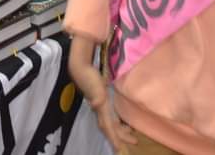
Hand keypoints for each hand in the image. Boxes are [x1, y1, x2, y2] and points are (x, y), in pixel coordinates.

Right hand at [68, 35, 135, 152]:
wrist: (80, 68)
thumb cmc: (89, 77)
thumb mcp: (94, 88)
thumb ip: (96, 97)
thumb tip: (97, 104)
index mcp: (101, 109)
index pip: (108, 128)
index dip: (114, 138)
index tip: (119, 149)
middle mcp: (100, 110)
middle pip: (111, 128)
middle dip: (121, 136)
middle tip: (134, 141)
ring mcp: (100, 105)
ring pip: (111, 122)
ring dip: (120, 129)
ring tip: (130, 131)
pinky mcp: (101, 99)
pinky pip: (110, 114)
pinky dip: (116, 120)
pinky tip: (121, 118)